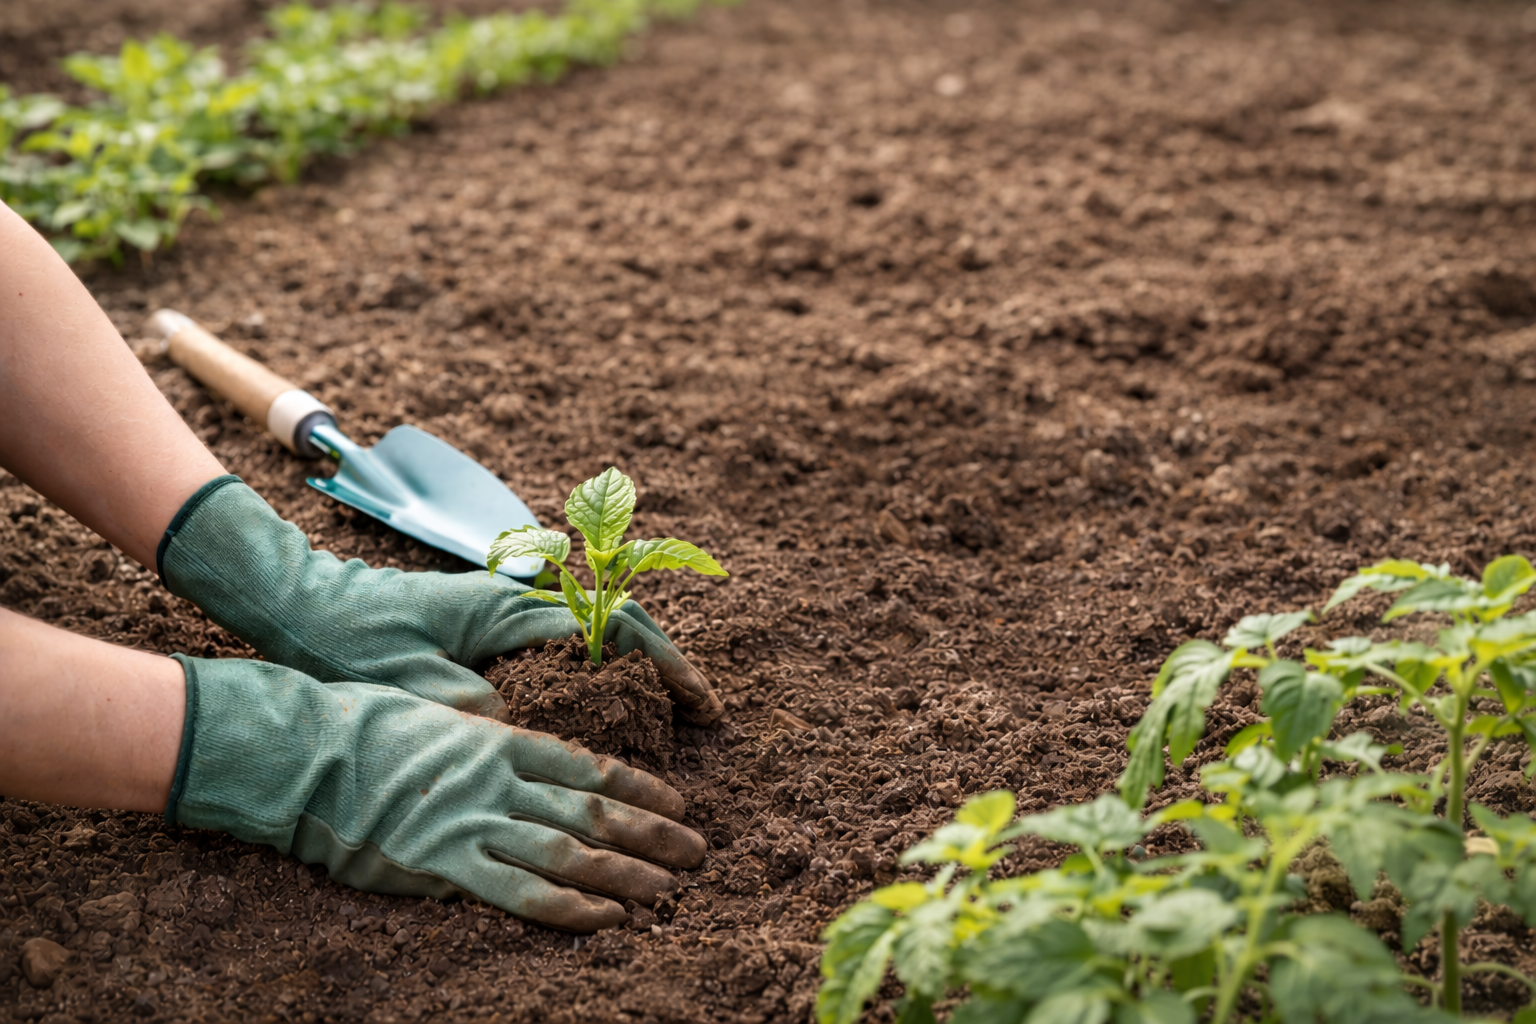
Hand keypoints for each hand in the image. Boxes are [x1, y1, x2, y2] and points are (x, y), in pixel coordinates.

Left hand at [159, 477, 722, 722]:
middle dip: (665, 666)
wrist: (304, 605)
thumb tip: (528, 740)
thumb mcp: (410, 686)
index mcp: (508, 611)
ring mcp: (506, 609)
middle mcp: (518, 602)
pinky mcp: (490, 624)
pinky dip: (598, 671)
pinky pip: (565, 644)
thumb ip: (473, 710)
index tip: (700, 705)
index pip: (615, 628)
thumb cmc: (351, 642)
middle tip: (697, 717)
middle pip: (619, 623)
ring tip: (663, 718)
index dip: (667, 666)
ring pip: (596, 632)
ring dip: (635, 668)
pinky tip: (603, 709)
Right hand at [171, 655, 703, 930]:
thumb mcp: (442, 714)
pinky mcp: (444, 865)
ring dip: (626, 876)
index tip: (678, 806)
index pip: (591, 765)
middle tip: (697, 855)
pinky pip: (520, 892)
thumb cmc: (365, 727)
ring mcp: (475, 823)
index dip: (642, 789)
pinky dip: (568, 908)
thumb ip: (489, 740)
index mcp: (503, 739)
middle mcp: (501, 780)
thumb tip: (523, 759)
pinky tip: (606, 921)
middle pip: (595, 810)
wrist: (305, 751)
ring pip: (571, 852)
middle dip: (653, 836)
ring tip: (668, 893)